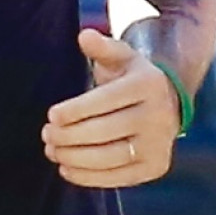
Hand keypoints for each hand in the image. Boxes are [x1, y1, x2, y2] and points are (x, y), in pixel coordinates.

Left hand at [44, 30, 184, 187]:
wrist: (169, 104)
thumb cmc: (132, 78)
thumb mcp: (121, 56)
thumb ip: (101, 46)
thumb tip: (84, 36)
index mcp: (148, 85)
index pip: (105, 100)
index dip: (75, 110)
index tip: (51, 116)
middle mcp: (159, 116)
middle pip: (105, 131)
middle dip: (69, 136)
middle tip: (46, 135)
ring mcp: (159, 145)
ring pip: (109, 157)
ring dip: (74, 157)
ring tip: (52, 151)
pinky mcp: (155, 167)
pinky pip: (118, 178)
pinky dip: (88, 177)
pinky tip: (66, 169)